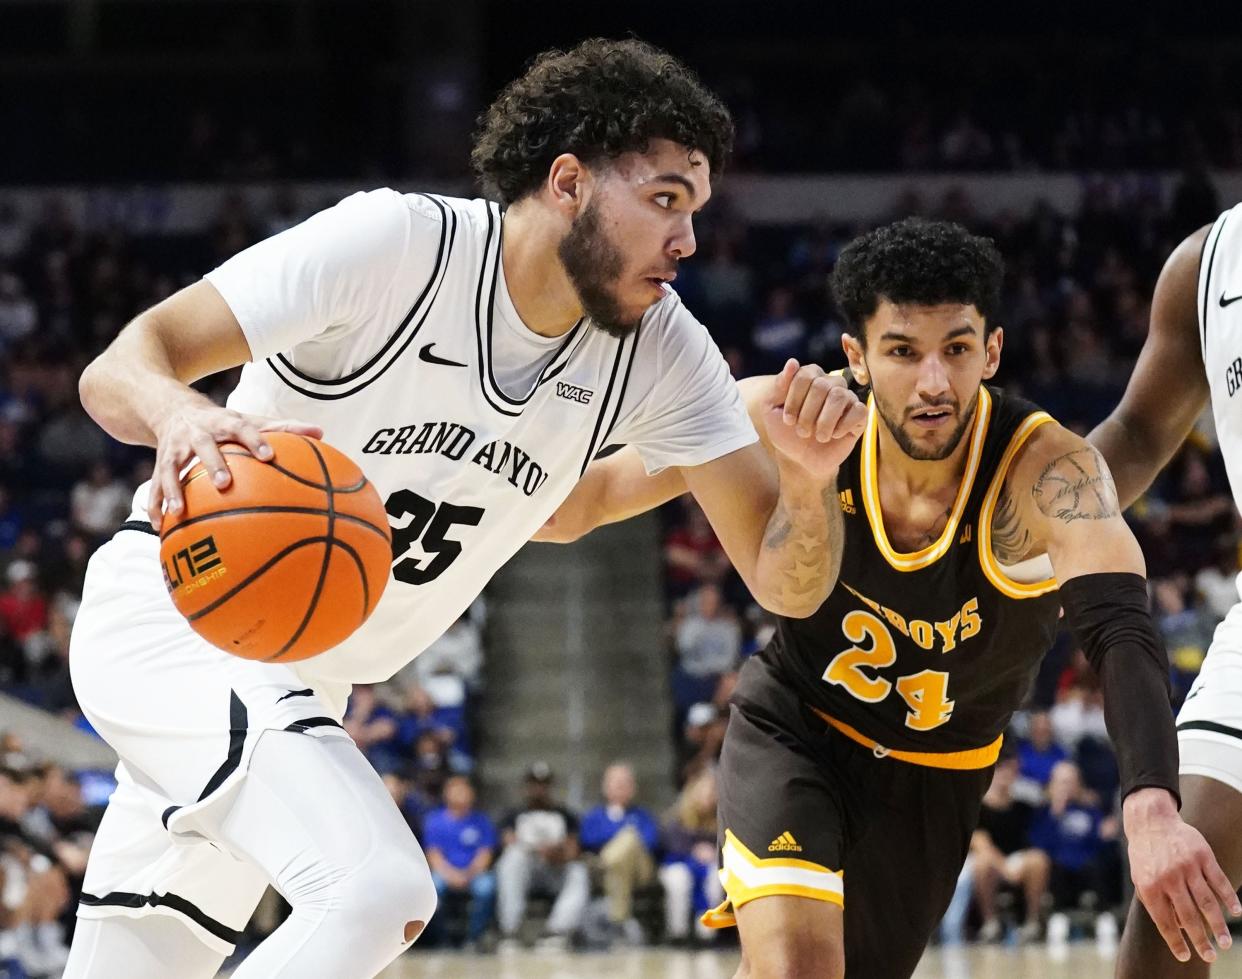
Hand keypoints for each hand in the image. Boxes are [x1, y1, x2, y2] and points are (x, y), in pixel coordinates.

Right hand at [147, 403, 322, 528]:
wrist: (173, 408)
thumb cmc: (224, 422)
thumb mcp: (250, 419)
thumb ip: (284, 428)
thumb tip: (321, 433)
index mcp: (224, 422)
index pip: (242, 428)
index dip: (255, 440)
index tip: (269, 456)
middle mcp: (198, 434)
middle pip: (205, 447)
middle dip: (213, 464)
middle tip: (224, 484)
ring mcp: (175, 449)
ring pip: (171, 468)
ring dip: (174, 489)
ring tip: (179, 512)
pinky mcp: (159, 464)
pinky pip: (154, 486)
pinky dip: (155, 505)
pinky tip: (160, 528)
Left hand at [762, 359, 866, 479]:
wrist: (800, 458)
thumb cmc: (786, 432)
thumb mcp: (771, 410)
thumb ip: (778, 387)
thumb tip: (793, 362)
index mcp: (810, 376)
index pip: (804, 375)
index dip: (794, 400)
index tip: (787, 420)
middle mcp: (830, 382)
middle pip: (821, 385)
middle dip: (807, 413)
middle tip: (802, 431)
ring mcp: (847, 398)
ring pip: (839, 396)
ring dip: (824, 421)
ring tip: (818, 436)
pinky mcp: (859, 415)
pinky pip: (858, 411)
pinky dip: (843, 426)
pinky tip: (834, 435)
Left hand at [1124, 787, 1240, 962]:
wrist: (1151, 822)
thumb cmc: (1146, 856)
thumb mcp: (1140, 879)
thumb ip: (1154, 903)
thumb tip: (1176, 930)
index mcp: (1149, 886)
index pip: (1163, 921)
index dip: (1175, 941)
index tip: (1185, 957)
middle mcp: (1168, 878)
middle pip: (1188, 915)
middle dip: (1200, 939)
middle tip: (1210, 956)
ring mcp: (1187, 866)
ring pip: (1207, 901)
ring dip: (1218, 925)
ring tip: (1224, 943)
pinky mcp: (1202, 856)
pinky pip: (1219, 881)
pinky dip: (1229, 898)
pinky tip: (1236, 912)